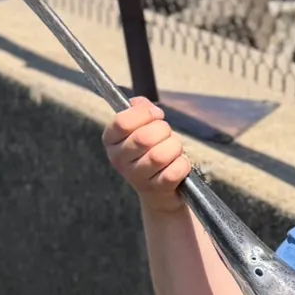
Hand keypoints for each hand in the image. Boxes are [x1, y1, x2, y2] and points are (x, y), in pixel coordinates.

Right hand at [102, 97, 190, 213]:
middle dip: (163, 131)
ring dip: (174, 147)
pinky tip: (178, 163)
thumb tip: (143, 106)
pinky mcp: (156, 188)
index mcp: (111, 140)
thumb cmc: (150, 150)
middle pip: (144, 137)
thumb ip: (140, 109)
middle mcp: (118, 159)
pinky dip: (183, 164)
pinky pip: (175, 171)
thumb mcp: (142, 126)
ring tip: (173, 149)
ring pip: (160, 155)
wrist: (158, 189)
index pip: (122, 122)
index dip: (144, 114)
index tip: (155, 115)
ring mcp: (136, 176)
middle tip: (166, 134)